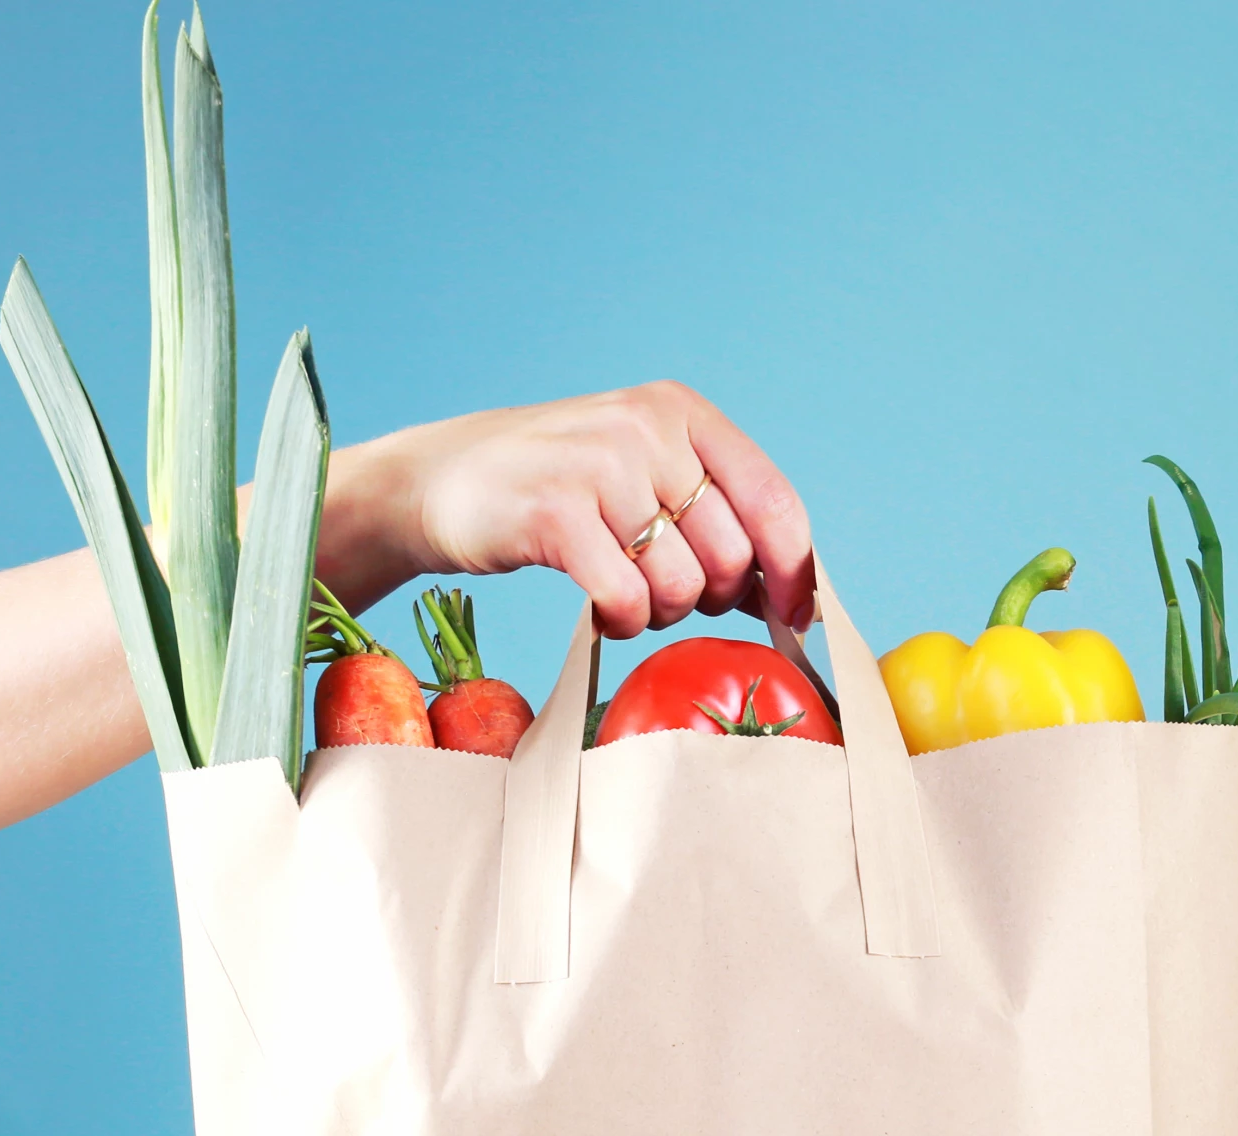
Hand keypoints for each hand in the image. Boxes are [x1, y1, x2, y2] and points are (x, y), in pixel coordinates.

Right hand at [317, 383, 815, 637]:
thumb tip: (793, 594)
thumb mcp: (646, 476)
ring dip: (659, 612)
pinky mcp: (555, 510)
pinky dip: (620, 621)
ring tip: (623, 592)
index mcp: (683, 412)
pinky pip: (628, 600)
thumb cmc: (561, 491)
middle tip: (663, 591)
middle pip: (733, 557)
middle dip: (710, 598)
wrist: (442, 482)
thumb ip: (718, 517)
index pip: (776, 501)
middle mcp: (647, 427)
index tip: (795, 617)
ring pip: (683, 585)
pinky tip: (600, 608)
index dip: (795, 571)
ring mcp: (600, 464)